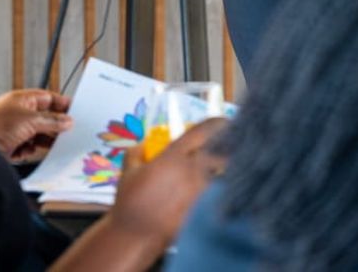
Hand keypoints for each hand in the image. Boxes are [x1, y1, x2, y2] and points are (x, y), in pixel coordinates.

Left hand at [0, 89, 72, 162]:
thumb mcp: (30, 120)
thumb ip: (52, 121)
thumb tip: (68, 121)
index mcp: (23, 99)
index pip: (48, 99)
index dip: (62, 105)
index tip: (76, 112)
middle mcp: (18, 113)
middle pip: (44, 118)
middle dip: (55, 126)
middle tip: (68, 133)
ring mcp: (13, 129)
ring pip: (36, 134)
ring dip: (43, 140)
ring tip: (53, 146)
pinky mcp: (8, 145)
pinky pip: (26, 147)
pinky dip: (29, 150)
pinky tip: (27, 152)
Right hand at [111, 118, 226, 249]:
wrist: (134, 236)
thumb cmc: (130, 203)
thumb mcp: (128, 170)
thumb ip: (137, 151)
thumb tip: (145, 144)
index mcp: (173, 158)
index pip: (202, 132)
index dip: (216, 123)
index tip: (222, 121)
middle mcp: (190, 172)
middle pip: (221, 151)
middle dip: (227, 145)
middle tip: (229, 142)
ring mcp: (198, 192)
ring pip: (222, 173)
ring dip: (224, 168)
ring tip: (225, 166)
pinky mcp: (202, 209)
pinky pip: (216, 193)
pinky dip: (218, 188)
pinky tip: (215, 189)